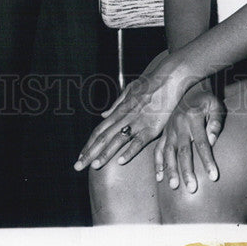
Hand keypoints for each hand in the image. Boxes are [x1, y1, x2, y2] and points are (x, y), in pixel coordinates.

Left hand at [74, 53, 190, 171]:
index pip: (99, 130)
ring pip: (117, 140)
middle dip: (89, 153)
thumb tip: (103, 115)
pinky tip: (121, 162)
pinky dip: (129, 151)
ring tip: (94, 166)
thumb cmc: (150, 84)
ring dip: (105, 154)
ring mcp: (138, 122)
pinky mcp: (151, 127)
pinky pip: (138, 142)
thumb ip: (116, 104)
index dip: (89, 144)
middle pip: (103, 137)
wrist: (168, 78)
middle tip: (77, 167)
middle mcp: (125, 117)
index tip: (80, 157)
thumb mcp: (130, 90)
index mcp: (120, 110)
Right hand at [154, 83, 225, 192]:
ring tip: (174, 186)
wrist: (189, 87)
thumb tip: (212, 141)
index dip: (207, 161)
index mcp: (194, 118)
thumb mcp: (215, 106)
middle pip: (183, 151)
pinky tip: (159, 178)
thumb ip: (215, 122)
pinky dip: (157, 163)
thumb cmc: (206, 100)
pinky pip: (157, 149)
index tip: (214, 177)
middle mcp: (179, 125)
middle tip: (192, 189)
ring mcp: (169, 130)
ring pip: (168, 152)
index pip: (202, 143)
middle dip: (187, 171)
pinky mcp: (163, 133)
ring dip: (170, 170)